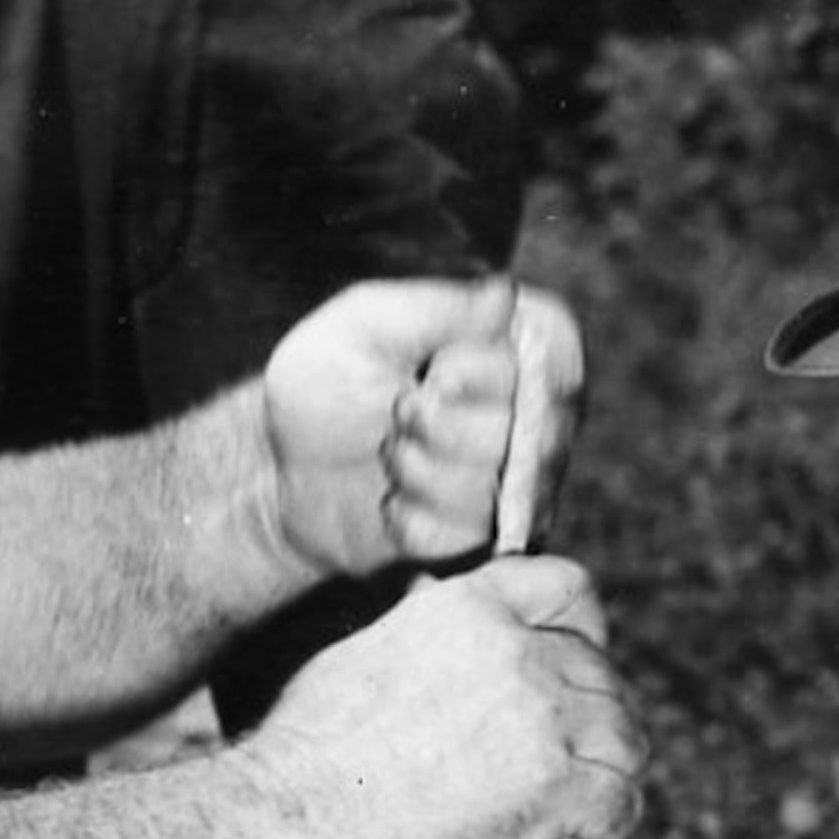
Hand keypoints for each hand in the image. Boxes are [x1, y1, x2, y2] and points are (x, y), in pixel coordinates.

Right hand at [242, 557, 640, 838]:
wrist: (288, 819)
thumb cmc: (300, 752)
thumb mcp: (361, 653)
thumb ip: (419, 634)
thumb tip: (427, 614)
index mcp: (467, 606)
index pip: (568, 586)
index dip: (583, 633)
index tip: (569, 674)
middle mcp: (516, 649)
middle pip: (602, 674)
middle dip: (588, 724)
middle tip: (557, 771)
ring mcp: (543, 716)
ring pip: (625, 738)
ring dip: (605, 775)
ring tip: (568, 813)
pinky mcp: (556, 787)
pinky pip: (622, 800)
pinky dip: (606, 827)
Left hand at [261, 277, 583, 578]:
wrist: (282, 469)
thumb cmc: (326, 382)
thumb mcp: (364, 324)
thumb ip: (436, 307)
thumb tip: (506, 296)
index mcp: (511, 345)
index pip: (556, 355)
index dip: (494, 373)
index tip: (434, 373)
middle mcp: (529, 414)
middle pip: (531, 432)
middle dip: (442, 427)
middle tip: (394, 414)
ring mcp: (512, 484)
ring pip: (497, 491)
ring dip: (420, 473)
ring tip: (387, 456)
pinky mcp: (481, 542)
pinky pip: (467, 540)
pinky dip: (412, 522)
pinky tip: (389, 504)